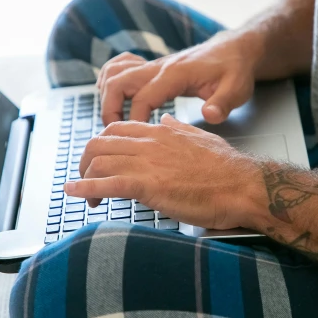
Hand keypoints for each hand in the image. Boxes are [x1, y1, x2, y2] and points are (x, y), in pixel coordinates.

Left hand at [63, 114, 263, 229]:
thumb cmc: (226, 168)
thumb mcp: (199, 138)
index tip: (100, 161)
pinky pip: (108, 183)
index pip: (117, 130)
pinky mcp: (149, 186)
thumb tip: (165, 119)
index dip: (102, 145)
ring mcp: (147, 163)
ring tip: (88, 197)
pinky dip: (86, 188)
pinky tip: (74, 193)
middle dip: (86, 162)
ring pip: (100, 162)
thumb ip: (178, 128)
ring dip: (86, 180)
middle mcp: (149, 143)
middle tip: (88, 180)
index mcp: (161, 132)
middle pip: (100, 144)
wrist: (242, 185)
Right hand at [96, 31, 261, 125]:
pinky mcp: (151, 67)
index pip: (142, 98)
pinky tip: (118, 99)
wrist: (233, 49)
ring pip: (113, 73)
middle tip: (114, 134)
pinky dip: (110, 81)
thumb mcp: (237, 88)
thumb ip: (223, 103)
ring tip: (113, 121)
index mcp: (175, 74)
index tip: (135, 142)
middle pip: (116, 82)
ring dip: (106, 96)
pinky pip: (119, 67)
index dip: (134, 121)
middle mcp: (158, 67)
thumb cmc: (234, 70)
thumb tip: (209, 116)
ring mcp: (152, 65)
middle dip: (109, 109)